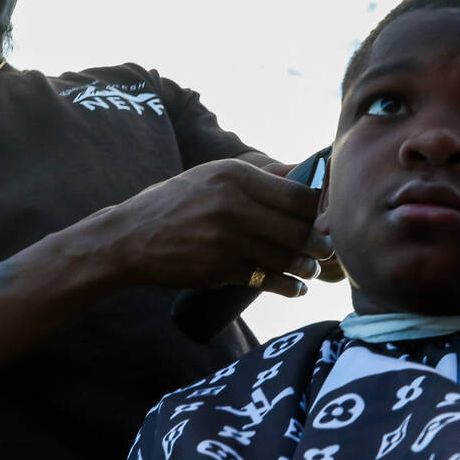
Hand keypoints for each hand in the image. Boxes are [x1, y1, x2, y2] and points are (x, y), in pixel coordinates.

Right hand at [106, 158, 333, 296]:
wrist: (131, 238)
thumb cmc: (179, 202)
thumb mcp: (215, 174)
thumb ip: (261, 174)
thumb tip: (306, 172)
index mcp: (236, 176)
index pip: (299, 194)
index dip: (323, 209)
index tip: (329, 216)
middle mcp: (233, 206)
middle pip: (300, 229)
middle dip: (322, 243)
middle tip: (327, 247)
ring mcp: (227, 241)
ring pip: (288, 258)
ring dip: (308, 267)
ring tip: (310, 267)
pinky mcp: (221, 270)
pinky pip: (269, 280)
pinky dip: (289, 286)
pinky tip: (296, 287)